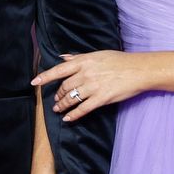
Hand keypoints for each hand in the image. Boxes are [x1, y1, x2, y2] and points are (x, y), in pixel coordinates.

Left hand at [32, 50, 147, 120]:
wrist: (139, 70)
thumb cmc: (119, 61)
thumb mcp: (97, 54)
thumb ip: (78, 57)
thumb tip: (62, 58)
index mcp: (84, 61)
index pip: (59, 70)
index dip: (45, 76)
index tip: (34, 83)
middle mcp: (86, 74)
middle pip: (65, 87)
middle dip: (58, 95)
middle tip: (55, 100)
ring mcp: (94, 87)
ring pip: (72, 99)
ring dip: (62, 105)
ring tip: (58, 109)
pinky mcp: (102, 98)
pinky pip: (83, 109)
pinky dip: (74, 115)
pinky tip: (68, 118)